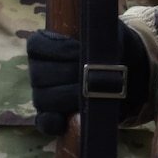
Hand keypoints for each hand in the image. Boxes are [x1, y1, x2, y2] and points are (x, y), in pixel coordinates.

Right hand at [26, 26, 153, 135]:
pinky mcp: (51, 116)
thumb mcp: (107, 35)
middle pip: (40, 75)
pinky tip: (65, 121)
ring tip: (91, 93)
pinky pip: (44, 122)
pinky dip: (53, 123)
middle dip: (69, 75)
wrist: (121, 70)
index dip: (58, 49)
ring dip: (68, 96)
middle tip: (92, 74)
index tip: (81, 50)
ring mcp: (42, 94)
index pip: (36, 45)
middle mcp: (38, 69)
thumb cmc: (109, 47)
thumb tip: (95, 60)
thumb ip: (99, 39)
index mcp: (43, 44)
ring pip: (43, 98)